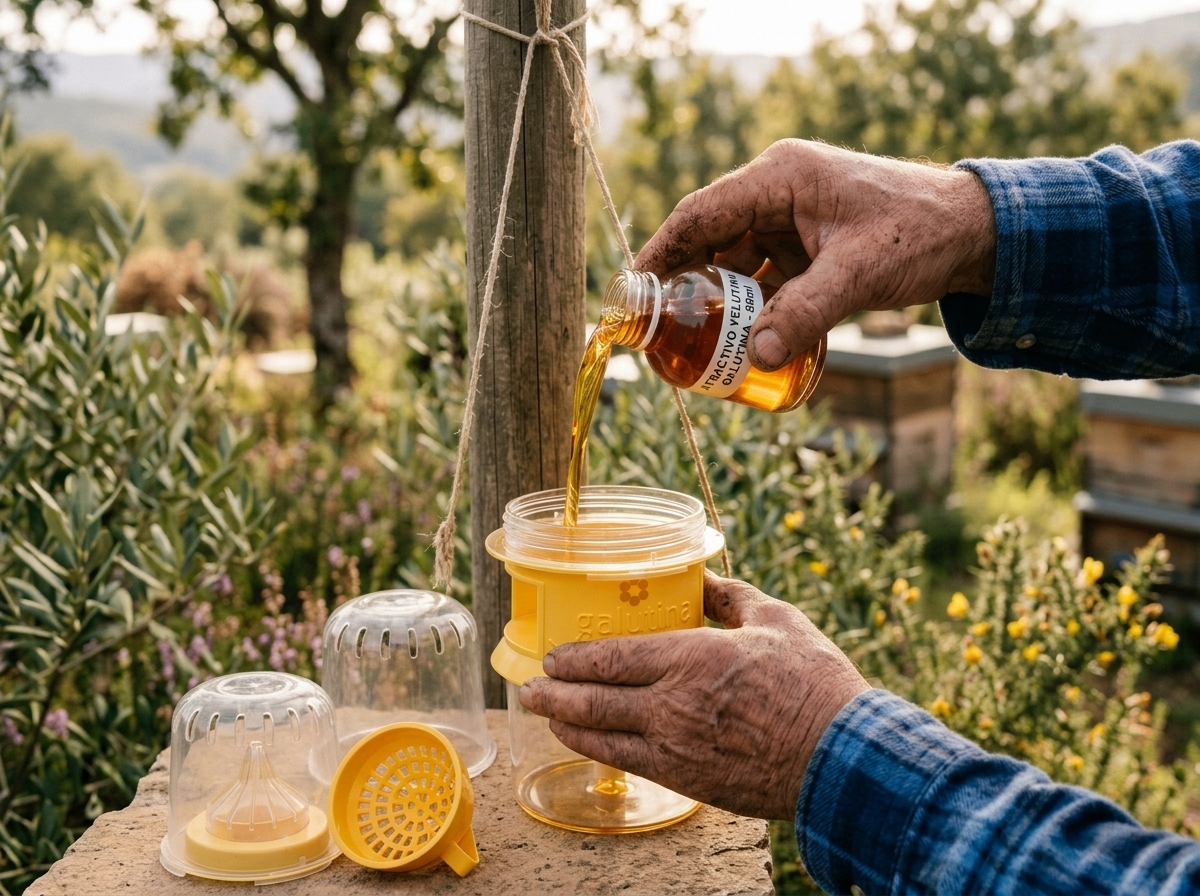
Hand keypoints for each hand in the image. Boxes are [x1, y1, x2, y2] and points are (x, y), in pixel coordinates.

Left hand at [519, 572, 868, 819]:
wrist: (842, 758)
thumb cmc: (813, 684)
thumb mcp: (776, 619)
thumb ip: (731, 597)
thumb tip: (704, 579)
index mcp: (691, 658)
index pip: (612, 658)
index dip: (573, 659)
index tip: (552, 656)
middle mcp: (672, 705)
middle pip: (594, 700)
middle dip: (554, 693)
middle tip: (529, 687)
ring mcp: (676, 748)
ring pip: (603, 737)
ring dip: (568, 724)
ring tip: (547, 714)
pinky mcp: (689, 781)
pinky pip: (630, 764)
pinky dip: (601, 751)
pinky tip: (591, 744)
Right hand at [633, 139, 996, 369]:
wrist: (974, 232)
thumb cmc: (921, 233)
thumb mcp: (861, 273)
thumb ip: (808, 312)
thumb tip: (759, 357)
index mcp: (780, 178)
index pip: (700, 214)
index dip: (660, 253)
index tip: (632, 293)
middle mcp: (776, 193)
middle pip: (709, 240)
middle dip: (681, 286)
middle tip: (653, 331)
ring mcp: (790, 220)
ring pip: (733, 263)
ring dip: (716, 303)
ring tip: (688, 345)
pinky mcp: (805, 246)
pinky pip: (762, 278)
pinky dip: (749, 309)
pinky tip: (738, 341)